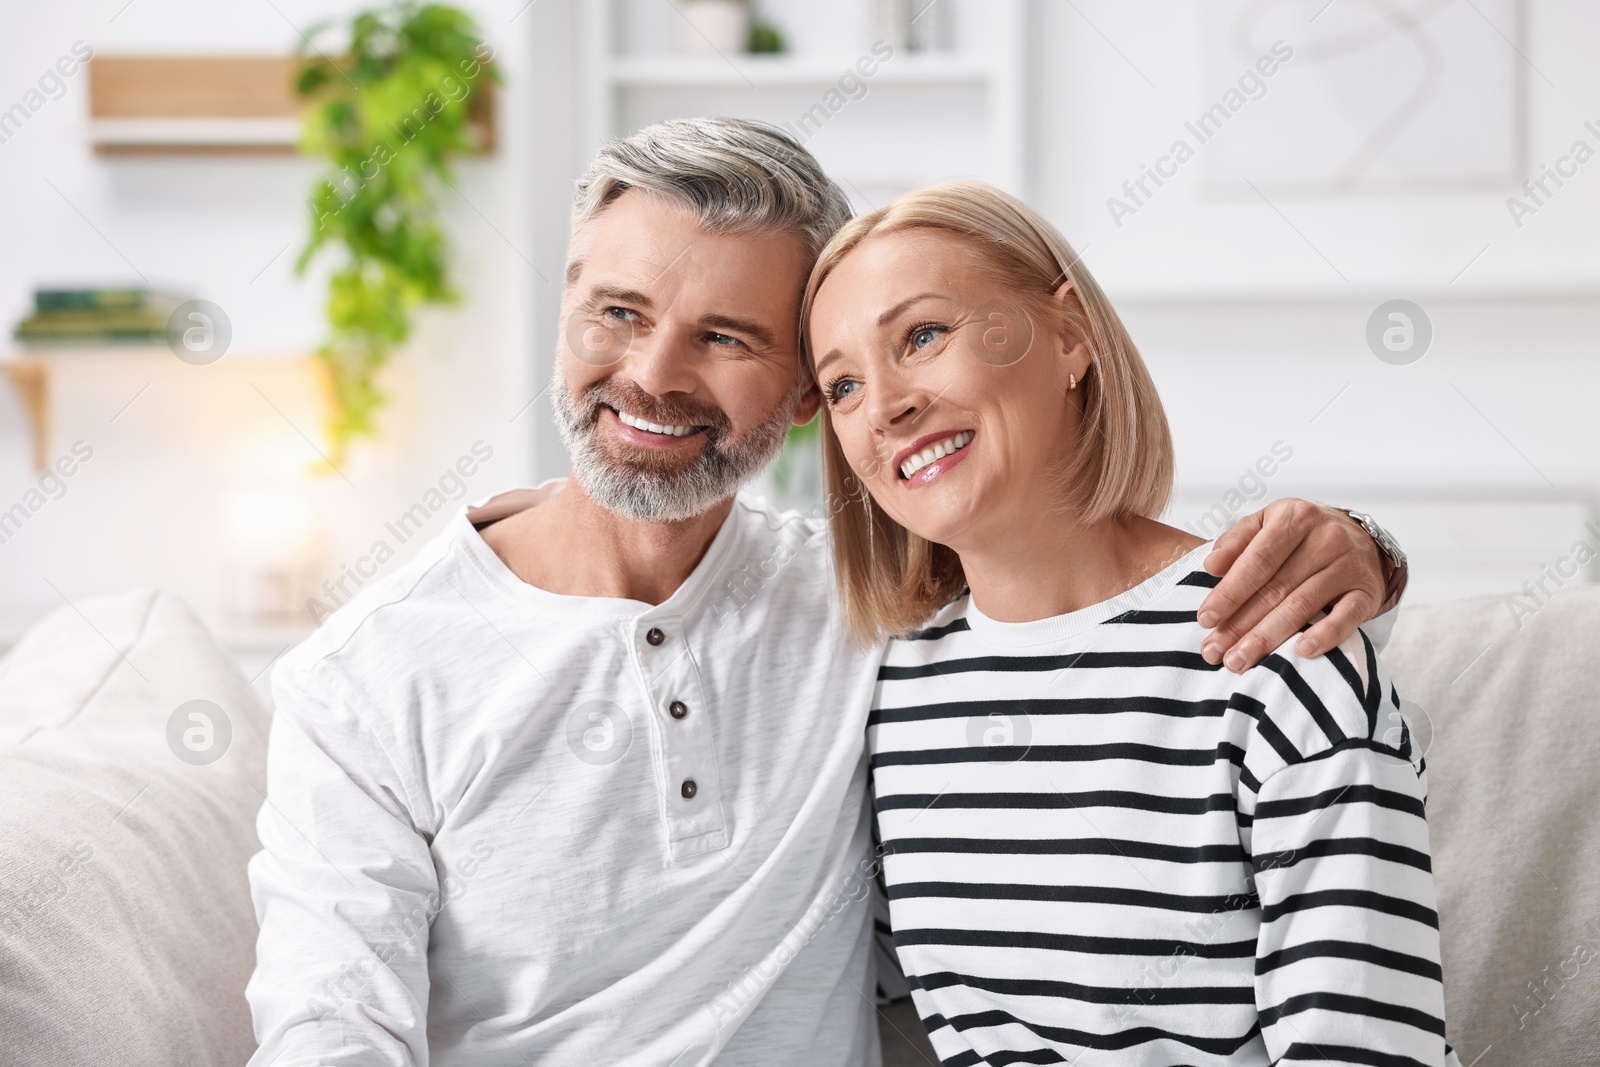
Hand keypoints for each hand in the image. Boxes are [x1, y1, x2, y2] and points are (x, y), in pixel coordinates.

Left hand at [1196, 499, 1387, 672]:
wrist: (1361, 539)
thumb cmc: (1302, 536)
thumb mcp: (1268, 524)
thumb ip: (1236, 541)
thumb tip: (1211, 565)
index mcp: (1294, 517)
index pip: (1256, 561)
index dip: (1229, 592)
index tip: (1205, 618)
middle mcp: (1325, 538)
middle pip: (1275, 589)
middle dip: (1240, 624)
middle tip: (1214, 651)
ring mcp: (1349, 566)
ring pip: (1302, 607)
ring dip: (1267, 638)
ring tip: (1239, 661)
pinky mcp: (1367, 592)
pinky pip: (1346, 617)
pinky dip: (1325, 636)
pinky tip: (1300, 652)